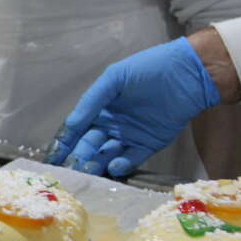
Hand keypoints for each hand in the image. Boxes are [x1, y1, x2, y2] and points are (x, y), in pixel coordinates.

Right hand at [45, 37, 219, 176]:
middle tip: (68, 171)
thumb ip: (90, 103)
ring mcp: (129, 136)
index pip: (75, 130)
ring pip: (106, 155)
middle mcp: (110, 125)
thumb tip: (70, 126)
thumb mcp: (112, 80)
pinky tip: (113, 165)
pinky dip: (121, 164)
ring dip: (96, 164)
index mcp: (98, 109)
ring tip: (88, 171)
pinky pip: (131, 158)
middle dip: (77, 158)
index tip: (51, 159)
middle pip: (88, 146)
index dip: (63, 144)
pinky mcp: (150, 144)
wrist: (188, 73)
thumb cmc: (147, 69)